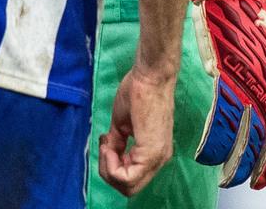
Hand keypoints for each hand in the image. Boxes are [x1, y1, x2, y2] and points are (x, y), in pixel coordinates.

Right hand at [98, 65, 178, 195]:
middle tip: (105, 145)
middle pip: (128, 188)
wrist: (149, 75)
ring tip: (108, 142)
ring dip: (108, 167)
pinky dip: (111, 165)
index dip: (111, 165)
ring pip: (127, 187)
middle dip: (108, 170)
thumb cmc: (138, 92)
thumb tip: (110, 154)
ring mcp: (157, 158)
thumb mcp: (123, 124)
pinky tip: (109, 144)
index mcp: (155, 153)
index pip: (130, 178)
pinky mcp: (151, 153)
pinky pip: (126, 178)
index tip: (107, 141)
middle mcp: (160, 159)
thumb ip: (118, 144)